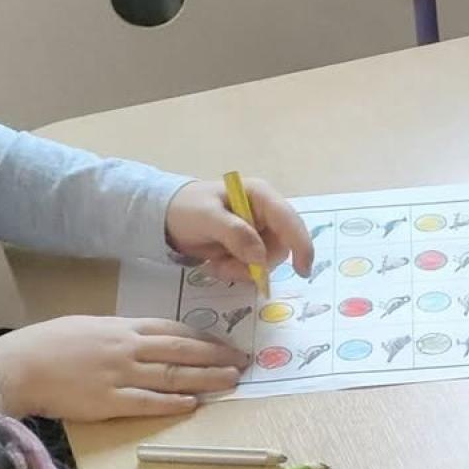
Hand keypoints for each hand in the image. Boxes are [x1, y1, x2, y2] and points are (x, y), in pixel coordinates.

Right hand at [0, 316, 246, 421]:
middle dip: (216, 356)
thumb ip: (117, 332)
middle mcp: (127, 348)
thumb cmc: (46, 344)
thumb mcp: (86, 326)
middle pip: (181, 352)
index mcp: (122, 327)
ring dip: (205, 379)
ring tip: (231, 381)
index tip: (224, 343)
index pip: (173, 330)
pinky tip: (193, 404)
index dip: (202, 337)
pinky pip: (148, 403)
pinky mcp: (109, 402)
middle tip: (243, 361)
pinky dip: (172, 403)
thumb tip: (141, 338)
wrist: (18, 366)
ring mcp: (120, 375)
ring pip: (172, 376)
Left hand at [166, 176, 314, 284]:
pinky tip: (217, 264)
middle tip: (228, 269)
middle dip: (257, 264)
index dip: (301, 245)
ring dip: (243, 270)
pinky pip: (255, 268)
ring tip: (218, 265)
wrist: (166, 217)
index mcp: (261, 197)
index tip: (302, 271)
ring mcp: (258, 232)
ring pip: (267, 261)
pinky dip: (237, 272)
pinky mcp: (250, 247)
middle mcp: (265, 214)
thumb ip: (235, 234)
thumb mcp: (207, 217)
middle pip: (280, 247)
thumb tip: (260, 257)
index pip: (290, 221)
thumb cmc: (186, 208)